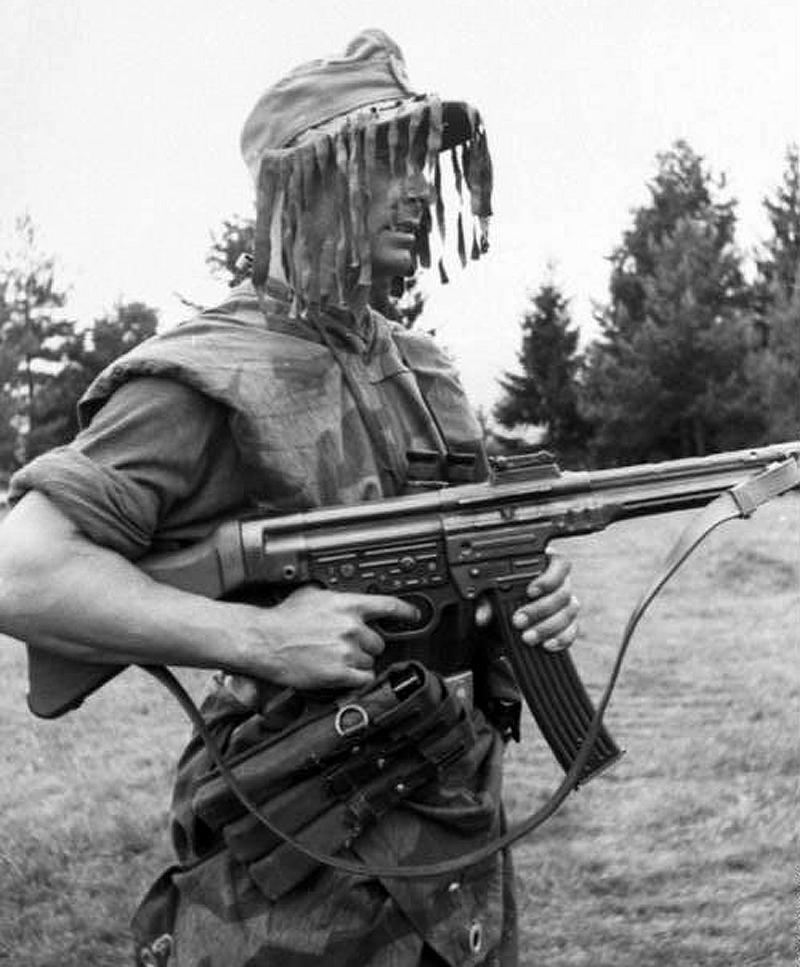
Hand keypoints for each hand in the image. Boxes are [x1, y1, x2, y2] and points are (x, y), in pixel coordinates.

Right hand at [256, 585, 418, 689]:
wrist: (264, 641)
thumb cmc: (282, 619)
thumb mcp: (312, 595)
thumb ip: (336, 597)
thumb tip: (345, 597)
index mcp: (347, 605)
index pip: (388, 606)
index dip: (406, 612)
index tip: (414, 616)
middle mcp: (351, 627)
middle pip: (378, 641)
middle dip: (365, 645)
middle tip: (344, 645)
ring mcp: (347, 650)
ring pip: (370, 660)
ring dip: (357, 662)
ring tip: (334, 658)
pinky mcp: (340, 673)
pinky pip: (363, 678)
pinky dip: (355, 679)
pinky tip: (341, 673)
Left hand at [474, 553, 578, 651]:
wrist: (503, 619)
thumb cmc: (500, 596)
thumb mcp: (490, 594)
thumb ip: (485, 601)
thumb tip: (481, 616)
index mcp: (546, 567)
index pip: (559, 565)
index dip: (548, 578)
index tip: (530, 591)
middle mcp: (561, 583)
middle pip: (563, 592)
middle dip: (540, 609)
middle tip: (519, 620)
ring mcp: (567, 604)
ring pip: (569, 612)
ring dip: (548, 626)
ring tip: (528, 637)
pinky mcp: (569, 624)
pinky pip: (573, 630)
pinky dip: (562, 638)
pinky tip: (547, 644)